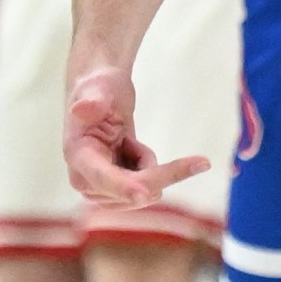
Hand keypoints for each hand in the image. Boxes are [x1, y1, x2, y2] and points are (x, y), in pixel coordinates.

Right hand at [64, 65, 207, 209]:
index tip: (144, 195)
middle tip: (202, 161)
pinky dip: (149, 167)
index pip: (102, 177)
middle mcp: (85, 181)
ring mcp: (99, 191)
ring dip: (150, 165)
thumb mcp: (100, 86)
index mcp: (78, 156)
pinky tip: (132, 150)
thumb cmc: (101, 87)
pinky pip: (149, 188)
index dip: (124, 187)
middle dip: (163, 172)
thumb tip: (81, 109)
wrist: (103, 98)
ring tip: (130, 141)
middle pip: (136, 188)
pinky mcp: (114, 194)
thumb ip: (92, 101)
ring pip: (147, 192)